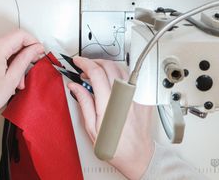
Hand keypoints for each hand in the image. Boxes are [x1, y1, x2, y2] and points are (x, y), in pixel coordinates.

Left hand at [0, 30, 43, 127]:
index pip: (20, 35)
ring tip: (16, 79)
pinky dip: (5, 60)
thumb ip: (25, 59)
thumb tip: (35, 48)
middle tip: (29, 68)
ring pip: (6, 47)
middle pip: (13, 41)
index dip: (33, 42)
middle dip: (23, 55)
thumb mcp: (12, 78)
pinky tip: (8, 74)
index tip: (39, 51)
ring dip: (14, 60)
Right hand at [67, 57, 153, 179]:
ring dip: (107, 66)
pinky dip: (119, 75)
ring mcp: (135, 97)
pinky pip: (131, 79)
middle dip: (95, 62)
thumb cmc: (115, 147)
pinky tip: (113, 81)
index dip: (85, 63)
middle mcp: (123, 98)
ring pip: (121, 69)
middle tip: (85, 67)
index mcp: (108, 104)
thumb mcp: (92, 128)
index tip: (78, 61)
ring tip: (98, 73)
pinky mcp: (142, 99)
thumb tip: (75, 87)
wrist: (137, 156)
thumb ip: (84, 103)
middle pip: (109, 66)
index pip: (96, 73)